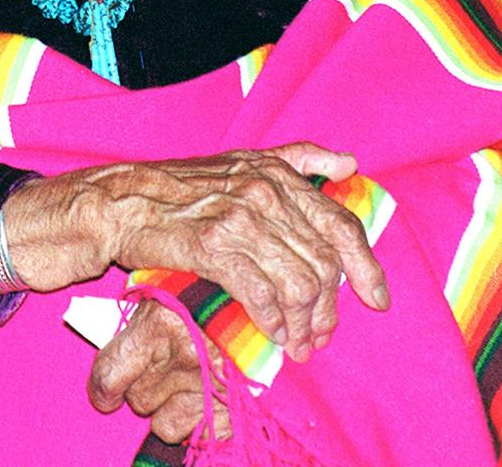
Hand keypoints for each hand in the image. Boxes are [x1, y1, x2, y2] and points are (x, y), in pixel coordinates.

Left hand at [87, 298, 230, 444]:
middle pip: (139, 398)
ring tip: (188, 380)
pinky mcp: (233, 409)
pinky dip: (200, 420)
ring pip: (165, 425)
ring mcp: (208, 386)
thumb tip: (111, 338)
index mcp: (159, 321)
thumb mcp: (174, 284)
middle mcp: (181, 357)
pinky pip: (199, 435)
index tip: (106, 395)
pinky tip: (209, 394)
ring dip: (171, 409)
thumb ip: (146, 311)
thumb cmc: (215, 287)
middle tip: (163, 367)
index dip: (103, 389)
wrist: (273, 298)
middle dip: (146, 387)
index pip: (110, 374)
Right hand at [95, 142, 388, 360]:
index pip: (340, 223)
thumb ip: (299, 159)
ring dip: (304, 322)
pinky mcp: (213, 247)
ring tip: (298, 343)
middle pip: (324, 263)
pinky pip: (261, 294)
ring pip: (298, 283)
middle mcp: (265, 192)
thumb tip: (349, 163)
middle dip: (330, 308)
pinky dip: (272, 321)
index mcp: (277, 173)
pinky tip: (271, 333)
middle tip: (322, 335)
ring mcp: (240, 218)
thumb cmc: (183, 185)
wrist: (124, 201)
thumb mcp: (244, 159)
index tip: (377, 299)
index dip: (366, 265)